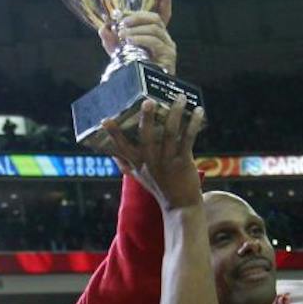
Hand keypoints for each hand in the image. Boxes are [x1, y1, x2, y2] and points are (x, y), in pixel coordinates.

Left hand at [98, 0, 175, 73]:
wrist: (141, 92)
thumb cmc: (133, 73)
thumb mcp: (120, 54)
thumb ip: (112, 41)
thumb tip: (103, 27)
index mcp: (156, 36)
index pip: (163, 14)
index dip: (164, 0)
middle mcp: (165, 40)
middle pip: (156, 18)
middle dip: (138, 16)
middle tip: (122, 20)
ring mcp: (168, 47)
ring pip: (155, 28)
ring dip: (137, 28)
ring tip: (122, 33)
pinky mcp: (168, 56)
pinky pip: (154, 41)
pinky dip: (140, 38)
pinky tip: (129, 40)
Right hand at [102, 95, 205, 213]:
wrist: (180, 206)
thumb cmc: (159, 188)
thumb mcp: (139, 177)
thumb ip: (125, 164)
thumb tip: (111, 153)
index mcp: (138, 164)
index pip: (122, 147)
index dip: (114, 134)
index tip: (105, 120)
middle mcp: (151, 162)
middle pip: (146, 137)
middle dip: (146, 119)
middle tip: (148, 102)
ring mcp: (167, 161)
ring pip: (169, 133)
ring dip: (175, 113)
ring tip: (179, 97)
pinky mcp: (183, 162)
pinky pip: (188, 138)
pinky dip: (193, 124)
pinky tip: (198, 111)